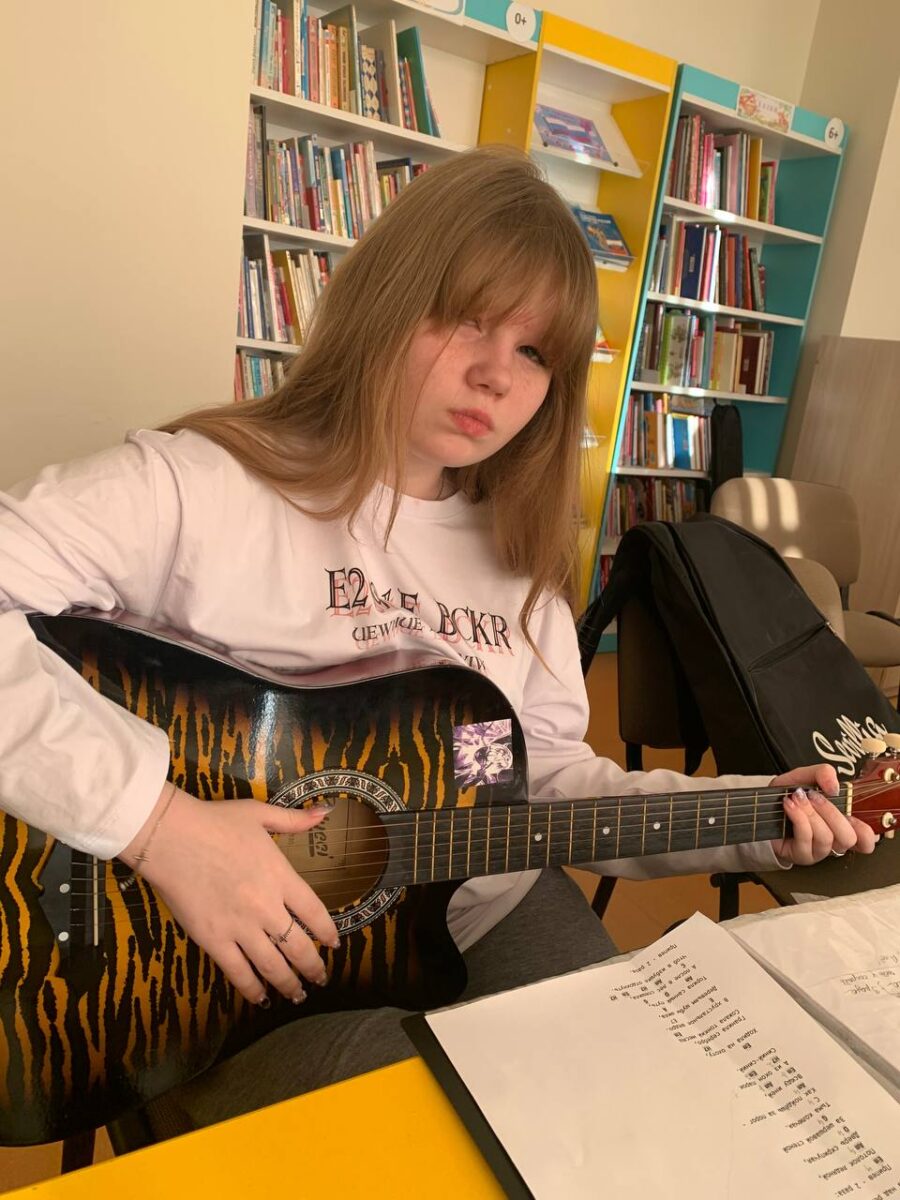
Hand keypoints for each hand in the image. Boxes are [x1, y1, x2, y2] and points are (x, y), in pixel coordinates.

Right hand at [120, 785, 338, 1004]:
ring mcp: (240, 927)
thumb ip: (294, 819)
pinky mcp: (213, 940)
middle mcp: (266, 907)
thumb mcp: (260, 814)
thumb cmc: (215, 822)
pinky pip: (238, 972)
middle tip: (321, 978)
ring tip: (298, 994)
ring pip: (273, 966)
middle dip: (313, 967)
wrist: (170, 837)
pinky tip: (261, 997)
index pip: (315, 913)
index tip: (333, 943)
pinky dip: (252, 989)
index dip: (328, 932)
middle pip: (298, 947)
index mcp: (281, 877)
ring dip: (289, 984)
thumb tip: (325, 811)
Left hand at [770, 764, 877, 864]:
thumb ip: (823, 773)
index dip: (865, 834)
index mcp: (842, 825)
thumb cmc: (789, 794)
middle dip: (830, 812)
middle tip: (813, 795)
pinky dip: (798, 817)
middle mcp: (833, 841)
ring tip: (796, 798)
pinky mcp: (801, 855)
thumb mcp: (806, 777)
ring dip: (810, 813)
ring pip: (826, 837)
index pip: (866, 840)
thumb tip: (834, 787)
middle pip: (847, 837)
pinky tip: (789, 806)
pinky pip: (806, 838)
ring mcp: (818, 851)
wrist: (762, 808)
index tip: (851, 816)